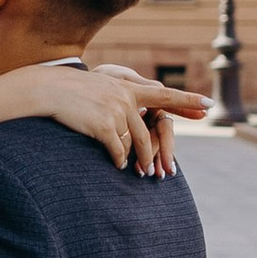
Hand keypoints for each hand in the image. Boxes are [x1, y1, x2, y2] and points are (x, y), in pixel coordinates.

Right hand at [12, 62, 203, 175]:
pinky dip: (119, 160)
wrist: (49, 89)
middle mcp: (126, 98)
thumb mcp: (102, 85)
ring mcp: (116, 111)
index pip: (165, 94)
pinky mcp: (103, 126)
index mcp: (128, 88)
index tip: (208, 104)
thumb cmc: (73, 90)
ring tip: (139, 172)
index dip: (188, 100)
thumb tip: (142, 109)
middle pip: (149, 132)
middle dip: (154, 154)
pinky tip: (117, 164)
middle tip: (159, 171)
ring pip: (135, 144)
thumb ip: (124, 94)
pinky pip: (118, 150)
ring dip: (137, 160)